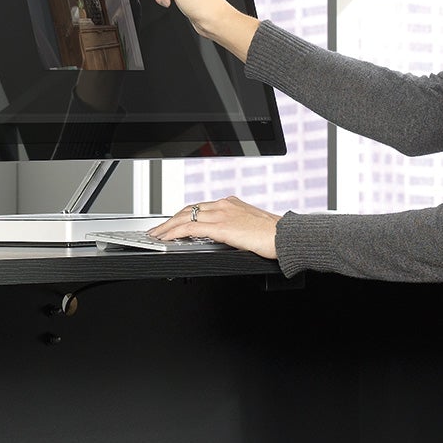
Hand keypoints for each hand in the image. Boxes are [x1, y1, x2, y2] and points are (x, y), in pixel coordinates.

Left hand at [148, 195, 280, 258]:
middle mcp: (224, 205)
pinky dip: (174, 233)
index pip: (200, 207)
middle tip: (158, 230)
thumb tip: (231, 237)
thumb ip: (237, 228)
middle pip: (189, 210)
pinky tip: (166, 239)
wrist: (286, 237)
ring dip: (167, 227)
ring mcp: (222, 214)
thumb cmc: (275, 235)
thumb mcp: (252, 227)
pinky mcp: (221, 227)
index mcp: (231, 203)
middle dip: (170, 220)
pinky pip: (190, 228)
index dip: (183, 215)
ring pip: (185, 217)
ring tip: (156, 236)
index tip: (173, 223)